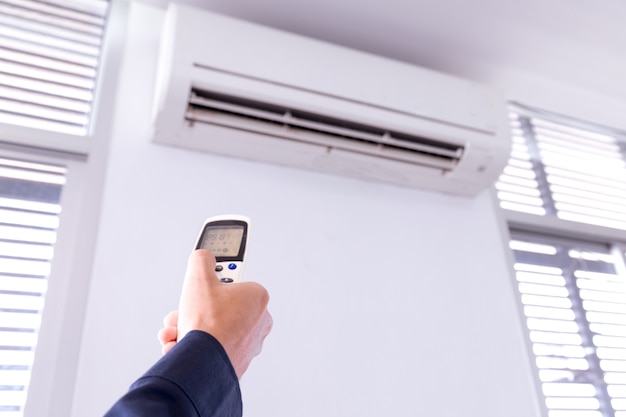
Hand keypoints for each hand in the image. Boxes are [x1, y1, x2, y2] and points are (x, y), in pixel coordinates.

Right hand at [159, 250, 272, 378]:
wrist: (203, 363)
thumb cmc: (208, 323)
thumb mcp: (199, 277)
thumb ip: (201, 260)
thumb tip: (203, 256)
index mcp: (257, 298)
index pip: (231, 284)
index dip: (209, 285)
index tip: (201, 286)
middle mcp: (258, 322)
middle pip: (217, 309)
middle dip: (192, 311)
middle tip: (181, 312)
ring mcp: (248, 344)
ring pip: (212, 330)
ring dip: (187, 329)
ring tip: (174, 331)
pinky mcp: (235, 362)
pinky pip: (211, 349)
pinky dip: (194, 346)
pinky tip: (178, 346)